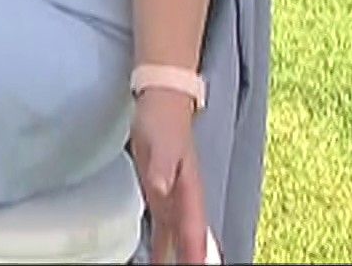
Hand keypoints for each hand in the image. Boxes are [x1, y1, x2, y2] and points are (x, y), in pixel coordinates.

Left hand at [131, 90, 211, 263]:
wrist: (162, 102)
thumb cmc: (163, 121)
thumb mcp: (162, 142)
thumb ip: (163, 167)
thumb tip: (162, 188)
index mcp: (189, 189)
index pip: (192, 228)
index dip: (194, 251)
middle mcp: (184, 198)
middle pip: (188, 239)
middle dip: (190, 259)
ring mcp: (173, 198)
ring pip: (177, 237)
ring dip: (176, 256)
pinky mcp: (159, 194)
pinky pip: (164, 227)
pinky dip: (163, 245)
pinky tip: (158, 258)